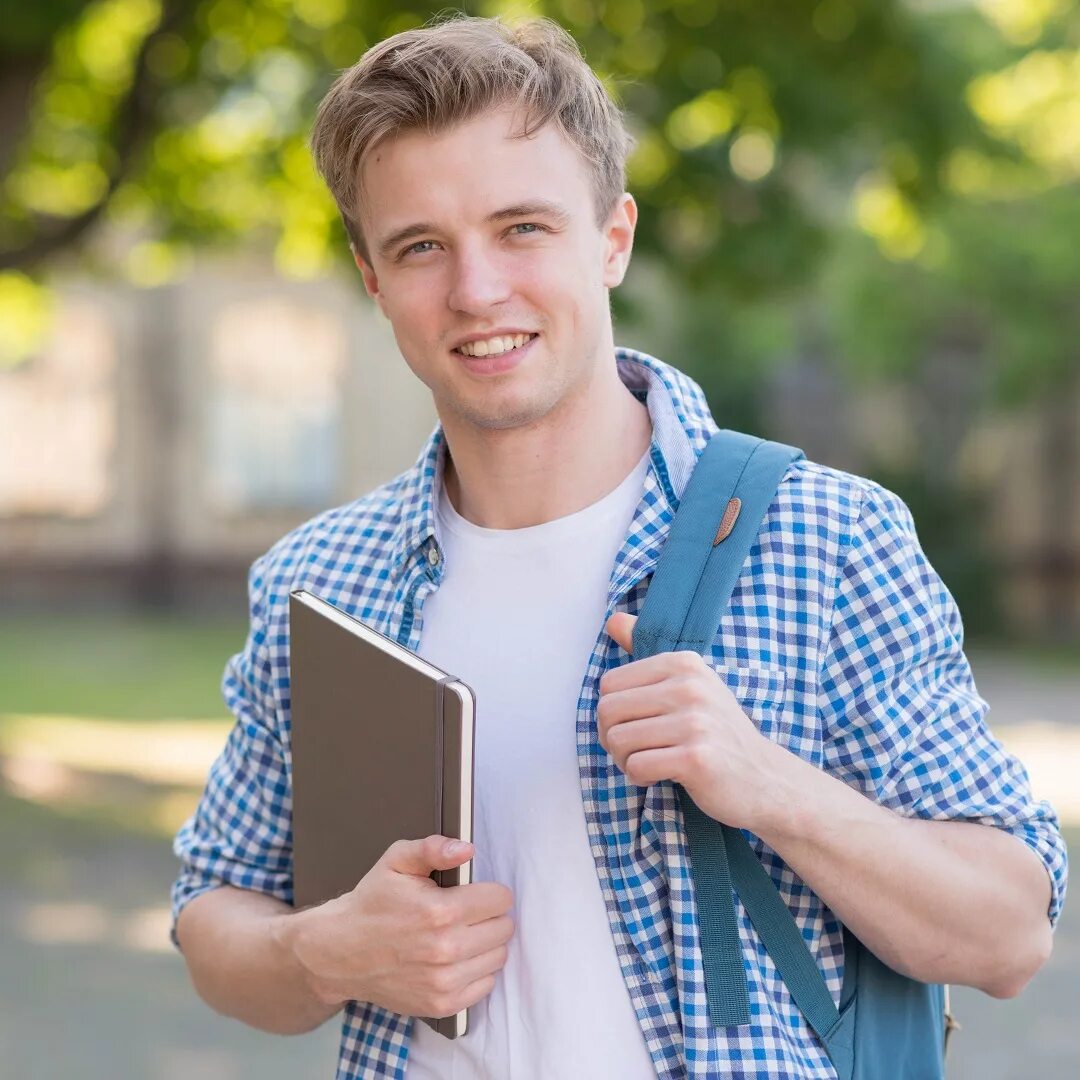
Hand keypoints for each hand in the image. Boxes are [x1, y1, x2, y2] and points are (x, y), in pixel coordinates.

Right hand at [280, 835, 513, 1018]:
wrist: (340, 952)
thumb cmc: (371, 903)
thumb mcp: (396, 861)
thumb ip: (433, 849)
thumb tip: (467, 849)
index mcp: (441, 911)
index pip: (500, 899)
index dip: (488, 891)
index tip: (472, 892)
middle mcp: (446, 949)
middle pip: (504, 928)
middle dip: (489, 916)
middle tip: (466, 913)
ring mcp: (444, 982)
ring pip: (498, 957)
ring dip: (486, 943)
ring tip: (460, 934)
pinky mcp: (442, 1005)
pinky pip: (485, 985)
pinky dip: (477, 970)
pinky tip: (456, 958)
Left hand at [600, 612, 781, 831]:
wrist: (764, 777)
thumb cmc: (717, 732)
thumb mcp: (690, 684)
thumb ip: (648, 655)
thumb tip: (613, 620)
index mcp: (683, 663)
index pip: (608, 684)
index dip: (612, 712)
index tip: (636, 725)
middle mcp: (690, 686)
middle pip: (607, 711)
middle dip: (612, 738)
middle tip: (638, 750)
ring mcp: (695, 722)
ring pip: (617, 740)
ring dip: (625, 761)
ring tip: (651, 763)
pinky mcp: (696, 758)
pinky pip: (636, 766)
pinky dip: (641, 777)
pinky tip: (662, 776)